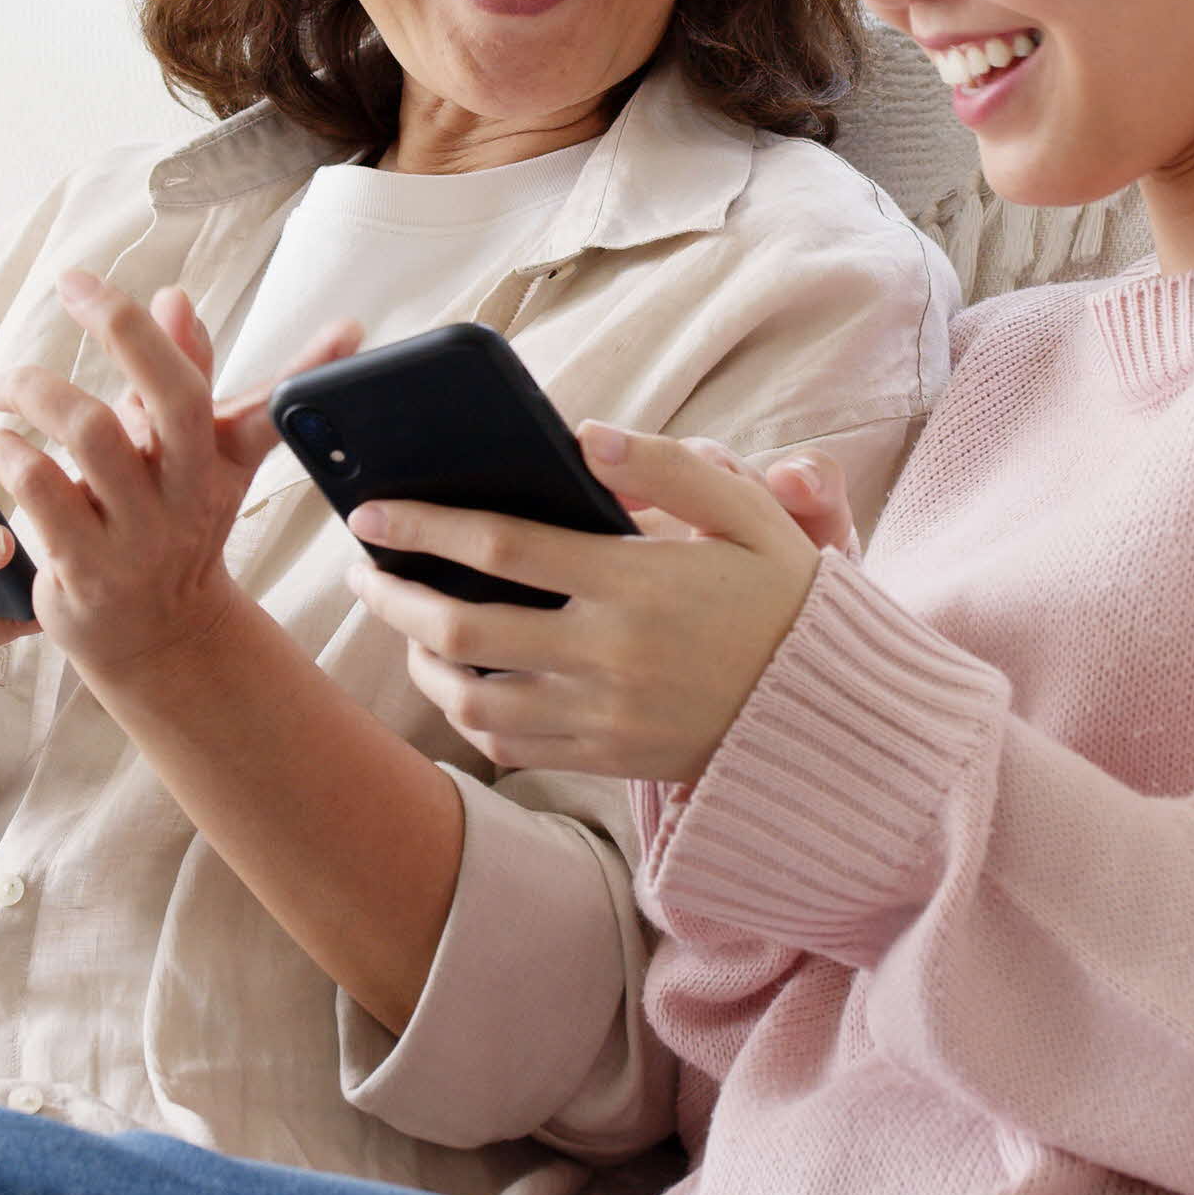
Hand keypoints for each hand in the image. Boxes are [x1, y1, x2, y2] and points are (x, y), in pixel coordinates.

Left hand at [0, 271, 359, 694]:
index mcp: (217, 460)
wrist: (163, 641)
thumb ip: (191, 376)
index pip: (217, 386)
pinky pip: (39, 490)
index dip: (169, 331)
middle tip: (70, 290)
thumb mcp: (197, 457)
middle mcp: (186, 495)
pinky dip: (8, 452)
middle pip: (166, 396)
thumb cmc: (174, 528)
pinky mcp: (85, 569)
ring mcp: (137, 535)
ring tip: (4, 389)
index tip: (126, 285)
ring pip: (93, 434)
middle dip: (119, 330)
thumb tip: (178, 299)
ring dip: (39, 391)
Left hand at [343, 423, 828, 781]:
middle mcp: (609, 654)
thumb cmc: (784, 597)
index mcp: (636, 582)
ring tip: (406, 625)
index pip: (502, 546)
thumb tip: (585, 435)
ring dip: (420, 660)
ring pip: (473, 697)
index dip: (425, 525)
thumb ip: (669, 467)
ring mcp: (604, 716)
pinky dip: (467, 715)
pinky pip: (510, 747)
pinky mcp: (607, 759)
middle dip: (393, 593)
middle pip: (464, 625)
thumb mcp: (748, 515)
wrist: (832, 711)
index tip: (371, 511)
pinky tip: (459, 679)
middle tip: (361, 568)